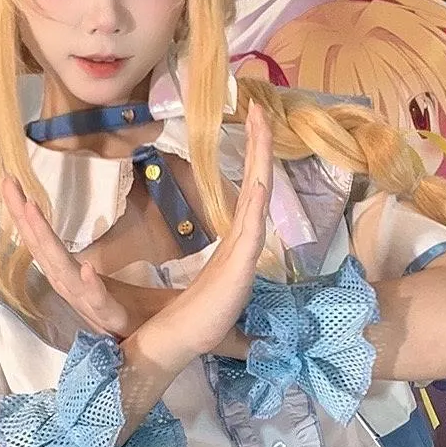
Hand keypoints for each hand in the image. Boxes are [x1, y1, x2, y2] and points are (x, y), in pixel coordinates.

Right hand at [1, 173, 139, 337]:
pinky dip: (91, 285)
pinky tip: (86, 267)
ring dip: (46, 240)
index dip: (21, 213)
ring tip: (32, 209)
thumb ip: (77, 263)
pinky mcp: (112, 317)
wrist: (149, 334)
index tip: (9, 180)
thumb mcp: (96, 280)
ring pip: (62, 271)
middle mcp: (70, 287)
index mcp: (66, 275)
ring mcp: (88, 303)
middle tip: (8, 183)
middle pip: (41, 249)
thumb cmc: (124, 306)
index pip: (39, 241)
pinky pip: (100, 300)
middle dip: (23, 217)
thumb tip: (73, 228)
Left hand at [134, 99, 272, 370]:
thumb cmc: (194, 315)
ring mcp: (245, 252)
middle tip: (260, 107)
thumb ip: (215, 266)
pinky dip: (257, 201)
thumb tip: (223, 257)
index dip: (254, 155)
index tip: (253, 120)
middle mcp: (245, 240)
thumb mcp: (208, 280)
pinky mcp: (240, 267)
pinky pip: (251, 227)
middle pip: (257, 183)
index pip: (250, 189)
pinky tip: (259, 181)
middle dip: (260, 145)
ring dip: (260, 159)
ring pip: (257, 195)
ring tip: (261, 124)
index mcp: (238, 240)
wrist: (184, 339)